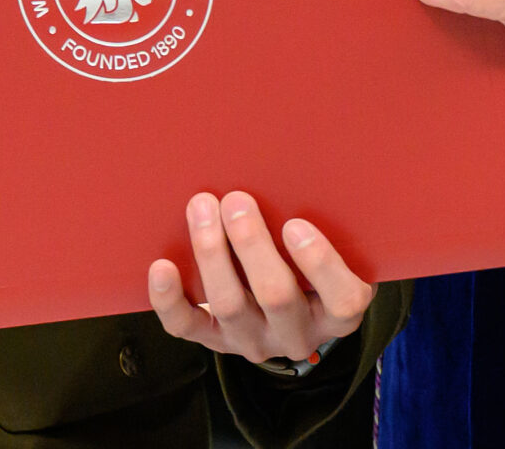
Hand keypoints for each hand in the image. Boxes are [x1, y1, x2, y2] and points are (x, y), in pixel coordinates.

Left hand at [149, 192, 371, 365]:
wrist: (281, 304)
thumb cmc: (310, 258)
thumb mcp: (335, 247)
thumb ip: (327, 222)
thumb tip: (297, 165)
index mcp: (338, 313)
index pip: (342, 300)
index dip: (320, 264)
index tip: (295, 224)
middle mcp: (297, 334)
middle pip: (277, 297)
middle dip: (252, 245)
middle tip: (236, 200)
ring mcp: (254, 340)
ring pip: (230, 306)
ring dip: (212, 253)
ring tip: (202, 208)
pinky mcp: (214, 340)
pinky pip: (187, 326)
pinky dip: (170, 298)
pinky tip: (162, 266)